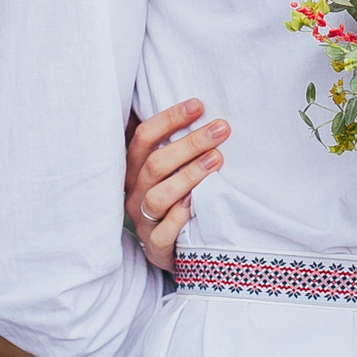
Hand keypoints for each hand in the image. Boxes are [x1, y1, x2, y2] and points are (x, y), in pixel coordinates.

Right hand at [126, 99, 226, 271]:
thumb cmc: (177, 199)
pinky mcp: (155, 247)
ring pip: (158, 196)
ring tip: (217, 159)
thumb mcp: (171, 171)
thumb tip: (201, 106)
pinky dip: (179, 217)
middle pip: (155, 164)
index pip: (143, 138)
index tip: (199, 105)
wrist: (175, 250)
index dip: (169, 119)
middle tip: (221, 129)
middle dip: (189, 144)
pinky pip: (162, 233)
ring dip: (188, 176)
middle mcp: (135, 193)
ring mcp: (143, 221)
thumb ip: (177, 146)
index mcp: (136, 170)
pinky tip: (197, 203)